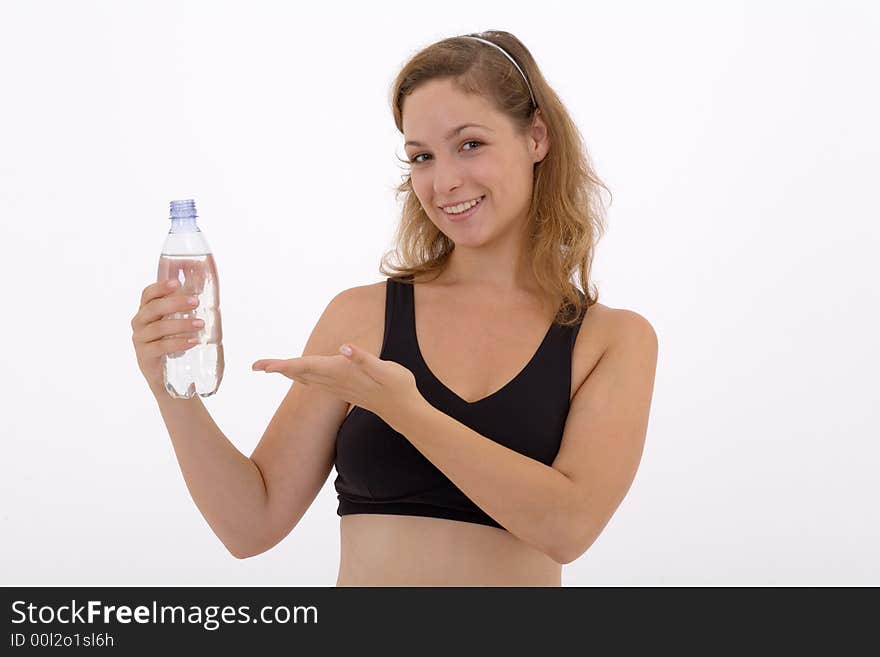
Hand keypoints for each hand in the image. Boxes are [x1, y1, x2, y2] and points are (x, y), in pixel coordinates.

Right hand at [131, 280, 202, 392]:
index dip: (160, 287)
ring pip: (158, 327)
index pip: (148, 294)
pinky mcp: (144, 356)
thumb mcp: (177, 326)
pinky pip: (160, 347)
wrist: (165, 377)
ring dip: (181, 324)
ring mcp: (140, 340)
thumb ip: (186, 311)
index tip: (177, 283)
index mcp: (146, 311)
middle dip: (175, 303)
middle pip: (154, 308)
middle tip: (196, 302)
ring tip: (201, 324)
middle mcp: (139, 323)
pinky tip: (193, 341)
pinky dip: (178, 343)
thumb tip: (209, 293)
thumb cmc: (173, 344)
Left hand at [252, 343, 423, 425]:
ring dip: (289, 372)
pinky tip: (303, 375)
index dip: (281, 365)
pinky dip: (304, 376)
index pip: (304, 367)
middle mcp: (335, 382)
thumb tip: (344, 347)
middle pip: (300, 374)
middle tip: (256, 366)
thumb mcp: (384, 369)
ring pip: (307, 379)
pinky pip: (317, 382)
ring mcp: (339, 387)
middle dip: (278, 369)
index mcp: (339, 372)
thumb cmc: (397, 387)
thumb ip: (364, 358)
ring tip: (272, 368)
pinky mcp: (345, 389)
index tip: (260, 366)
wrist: (405, 411)